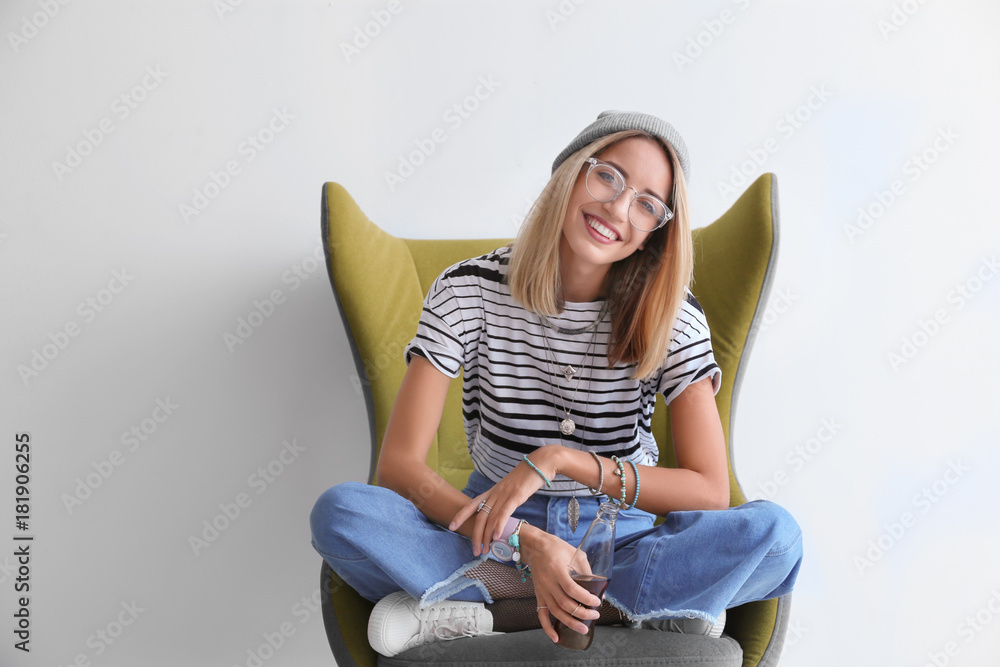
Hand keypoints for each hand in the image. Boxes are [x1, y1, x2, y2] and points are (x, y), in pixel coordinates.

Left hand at [448, 445, 561, 555]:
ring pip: (491, 518)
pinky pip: (504, 513)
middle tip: (475, 551)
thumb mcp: (510, 489)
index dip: (461, 515)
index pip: (472, 504)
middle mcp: (495, 493)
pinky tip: (495, 537)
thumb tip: (500, 515)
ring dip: (486, 536)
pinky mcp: (516, 496)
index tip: (451, 527)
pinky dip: (499, 526)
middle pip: (480, 517)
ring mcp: (505, 494)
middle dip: (476, 535)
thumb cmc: (526, 478)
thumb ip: (503, 501)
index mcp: (492, 491)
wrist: (539, 464)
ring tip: (485, 550)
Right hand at [518, 525, 601, 641]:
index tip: (597, 602)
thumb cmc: (557, 548)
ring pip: (556, 612)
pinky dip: (547, 628)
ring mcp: (542, 590)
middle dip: (582, 613)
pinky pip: (541, 614)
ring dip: (570, 623)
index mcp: (557, 570)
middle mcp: (548, 582)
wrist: (535, 546)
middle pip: (565, 604)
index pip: (572, 589)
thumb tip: (601, 591)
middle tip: (594, 616)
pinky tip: (557, 638)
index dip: (586, 598)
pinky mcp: (538, 595)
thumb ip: (587, 572)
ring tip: (583, 629)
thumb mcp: (576, 554)